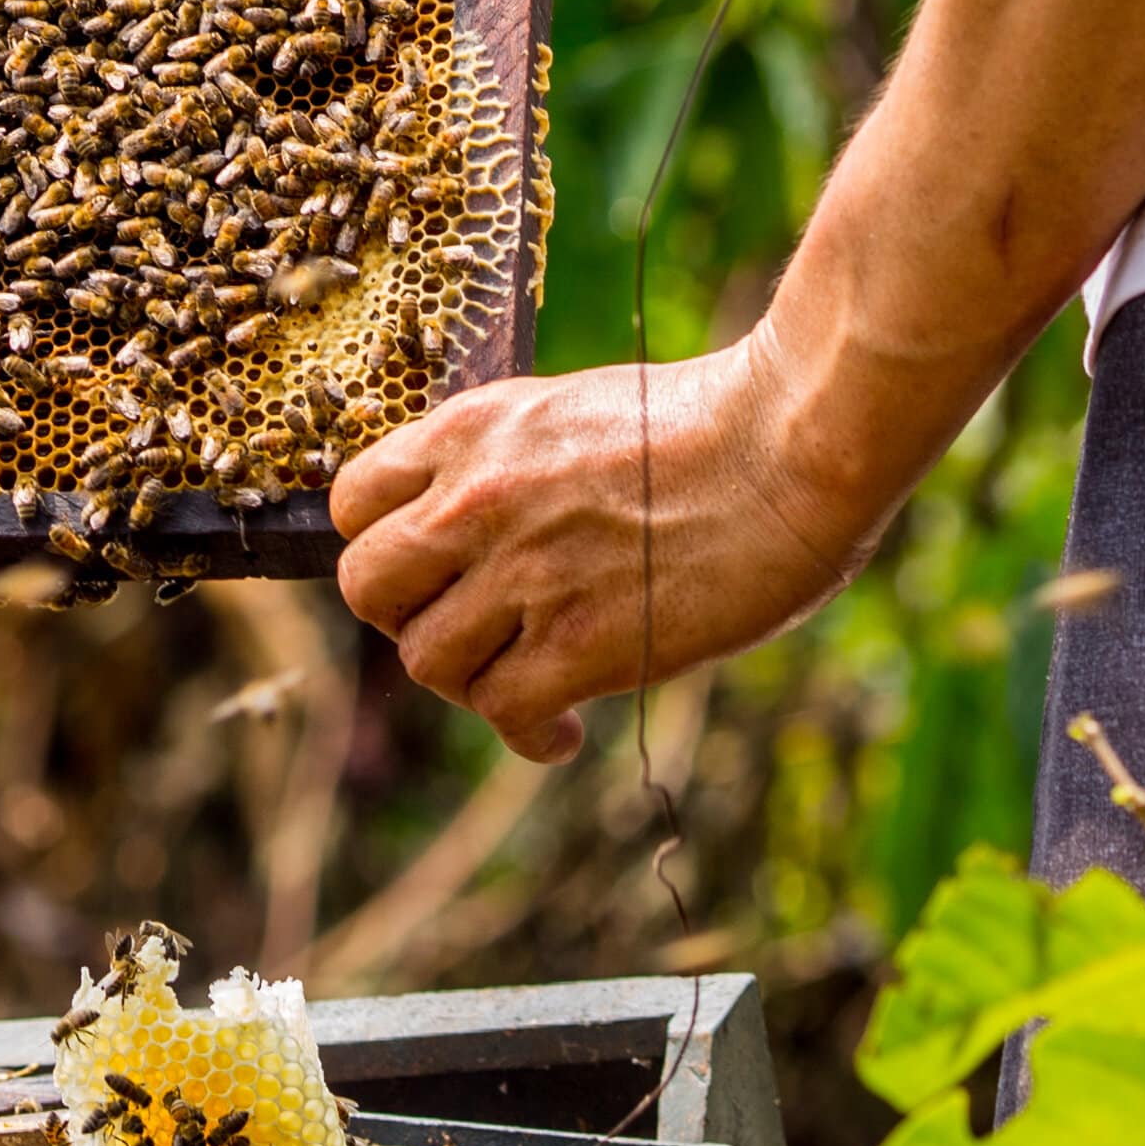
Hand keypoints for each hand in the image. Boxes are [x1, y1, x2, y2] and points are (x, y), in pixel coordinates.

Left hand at [329, 329, 885, 758]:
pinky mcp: (578, 646)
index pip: (353, 500)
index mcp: (476, 430)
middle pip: (366, 587)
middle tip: (469, 626)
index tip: (430, 569)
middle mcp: (479, 501)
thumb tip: (479, 529)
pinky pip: (503, 714)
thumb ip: (510, 466)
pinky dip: (528, 733)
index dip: (386, 543)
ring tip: (527, 680)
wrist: (790, 446)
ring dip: (473, 681)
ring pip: (428, 663)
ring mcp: (525, 575)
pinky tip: (564, 728)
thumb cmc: (709, 422)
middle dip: (408, 617)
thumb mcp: (574, 412)